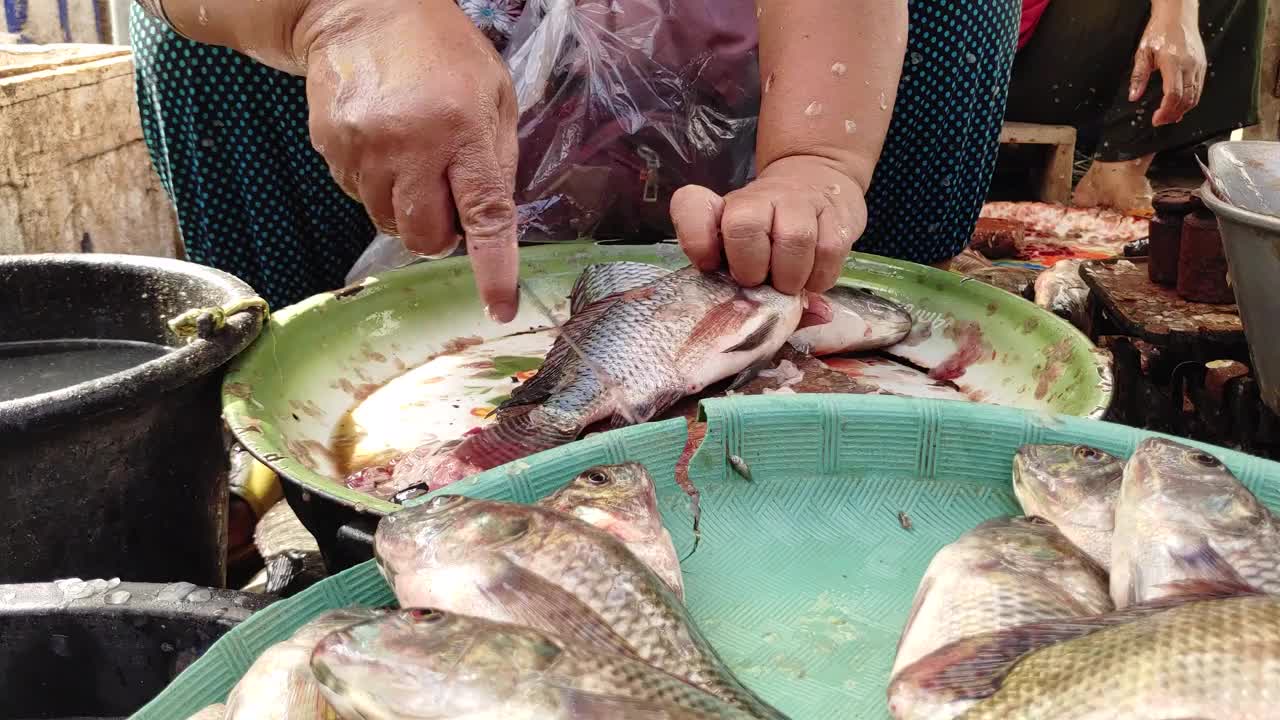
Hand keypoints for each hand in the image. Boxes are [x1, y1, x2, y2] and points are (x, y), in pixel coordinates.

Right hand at [298, 0, 520, 320]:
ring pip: (390, 224)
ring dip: (408, 210)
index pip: (484, 216)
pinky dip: (379, 188)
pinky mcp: (332, 150)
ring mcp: (364, 150)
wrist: (363, 10)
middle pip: (426, 238)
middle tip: (448, 199)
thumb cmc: (442, 52)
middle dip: (441, 234)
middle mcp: (411, 145)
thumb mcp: (495, 95)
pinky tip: (386, 148)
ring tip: (414, 162)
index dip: (494, 268)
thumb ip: (498, 161)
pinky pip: (361, 198)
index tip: (499, 306)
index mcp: (463, 130)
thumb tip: (493, 224)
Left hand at [670, 156, 865, 294]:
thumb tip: (787, 319)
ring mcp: (797, 202)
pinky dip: (820, 277)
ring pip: (794, 239)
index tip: (708, 265)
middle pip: (744, 226)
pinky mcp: (834, 212)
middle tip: (760, 284)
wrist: (815, 178)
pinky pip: (828, 250)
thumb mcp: (747, 257)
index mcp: (722, 209)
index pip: (691, 205)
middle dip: (752, 268)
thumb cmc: (769, 236)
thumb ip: (753, 293)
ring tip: (789, 286)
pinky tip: (813, 280)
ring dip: (791, 277)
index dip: (696, 239)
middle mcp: (756, 199)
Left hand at [1129, 1, 1206, 126]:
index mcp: (1173, 63)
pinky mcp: (1202, 65)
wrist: (1177, 16)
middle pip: (1186, 99)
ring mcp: (1198, 66)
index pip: (1173, 94)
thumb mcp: (1143, 53)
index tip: (1156, 119)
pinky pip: (1199, 88)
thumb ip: (1138, 76)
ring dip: (1183, 109)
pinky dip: (1191, 100)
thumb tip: (1133, 95)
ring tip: (1169, 116)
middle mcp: (1189, 65)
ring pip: (1196, 95)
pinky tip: (1180, 105)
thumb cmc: (1159, 31)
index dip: (1165, 111)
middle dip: (1174, 114)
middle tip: (1161, 121)